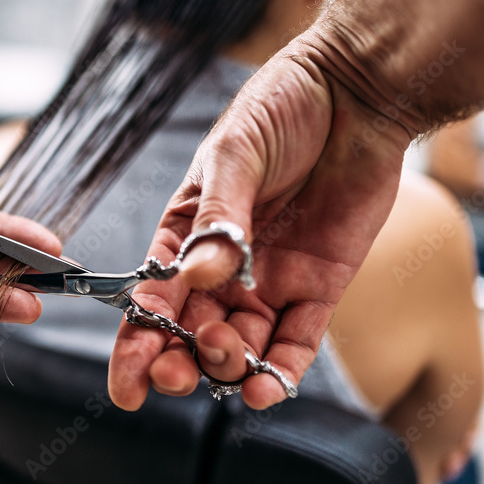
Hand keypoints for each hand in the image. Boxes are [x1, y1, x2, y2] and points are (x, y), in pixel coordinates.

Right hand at [109, 36, 413, 409]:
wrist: (355, 93)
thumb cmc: (282, 108)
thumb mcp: (234, 155)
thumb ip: (218, 219)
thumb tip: (197, 275)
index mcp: (186, 234)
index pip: (152, 298)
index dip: (136, 344)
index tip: (128, 387)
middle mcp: (221, 268)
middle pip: (190, 333)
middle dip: (178, 363)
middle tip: (176, 374)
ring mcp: (269, 281)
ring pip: (240, 347)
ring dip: (227, 366)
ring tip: (228, 357)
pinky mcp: (318, 288)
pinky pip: (295, 342)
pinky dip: (280, 372)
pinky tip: (267, 390)